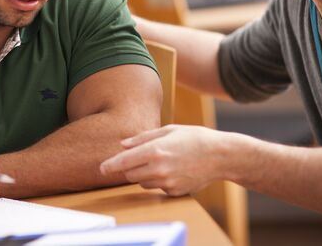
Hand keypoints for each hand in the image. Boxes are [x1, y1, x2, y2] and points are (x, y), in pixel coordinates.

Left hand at [100, 125, 230, 195]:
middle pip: (130, 175)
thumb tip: (123, 144)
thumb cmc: (195, 138)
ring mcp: (167, 182)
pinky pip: (157, 188)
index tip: (101, 169)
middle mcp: (159, 169)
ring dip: (142, 174)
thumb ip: (143, 138)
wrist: (221, 156)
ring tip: (159, 161)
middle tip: (135, 158)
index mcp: (155, 150)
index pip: (124, 162)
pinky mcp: (175, 192)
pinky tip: (172, 169)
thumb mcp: (169, 130)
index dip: (110, 166)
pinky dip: (157, 180)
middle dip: (128, 168)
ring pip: (142, 183)